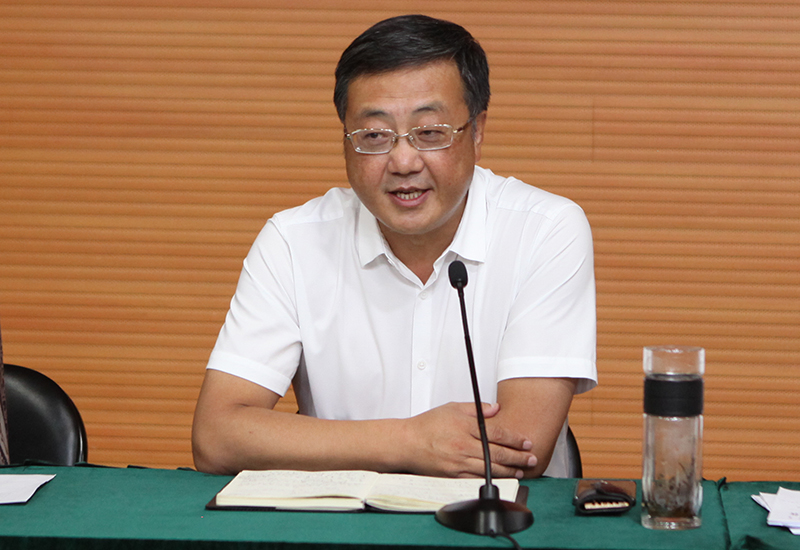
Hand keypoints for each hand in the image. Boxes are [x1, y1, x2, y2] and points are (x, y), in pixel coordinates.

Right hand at [401, 402, 536, 477]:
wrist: (408, 443)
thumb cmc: (428, 425)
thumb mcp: (452, 408)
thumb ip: (476, 408)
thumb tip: (495, 409)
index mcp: (464, 427)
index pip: (497, 434)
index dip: (515, 439)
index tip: (526, 442)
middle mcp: (463, 446)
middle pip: (497, 453)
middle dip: (518, 457)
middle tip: (531, 459)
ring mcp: (458, 462)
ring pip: (490, 468)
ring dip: (508, 470)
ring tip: (521, 470)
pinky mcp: (453, 475)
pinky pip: (476, 478)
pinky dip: (491, 478)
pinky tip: (501, 478)